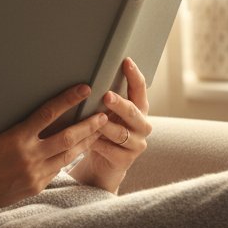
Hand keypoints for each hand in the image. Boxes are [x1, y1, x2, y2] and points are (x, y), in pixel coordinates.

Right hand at [0, 83, 108, 216]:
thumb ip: (16, 125)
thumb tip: (37, 109)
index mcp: (15, 138)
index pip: (48, 114)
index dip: (68, 100)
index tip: (85, 89)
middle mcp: (28, 156)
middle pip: (67, 136)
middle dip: (89, 124)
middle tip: (104, 113)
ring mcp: (35, 173)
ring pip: (69, 154)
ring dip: (86, 141)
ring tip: (100, 130)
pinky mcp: (37, 185)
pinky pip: (58, 168)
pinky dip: (69, 157)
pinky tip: (79, 148)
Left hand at [70, 57, 151, 192]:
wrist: (103, 166)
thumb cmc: (102, 132)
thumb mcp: (104, 114)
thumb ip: (103, 100)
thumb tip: (85, 76)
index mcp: (139, 109)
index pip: (140, 89)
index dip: (134, 75)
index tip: (126, 61)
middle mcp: (142, 125)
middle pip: (133, 112)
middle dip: (120, 104)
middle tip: (106, 96)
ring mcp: (136, 144)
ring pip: (121, 133)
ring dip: (107, 126)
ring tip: (96, 121)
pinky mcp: (125, 161)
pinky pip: (110, 150)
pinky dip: (97, 144)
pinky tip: (86, 141)